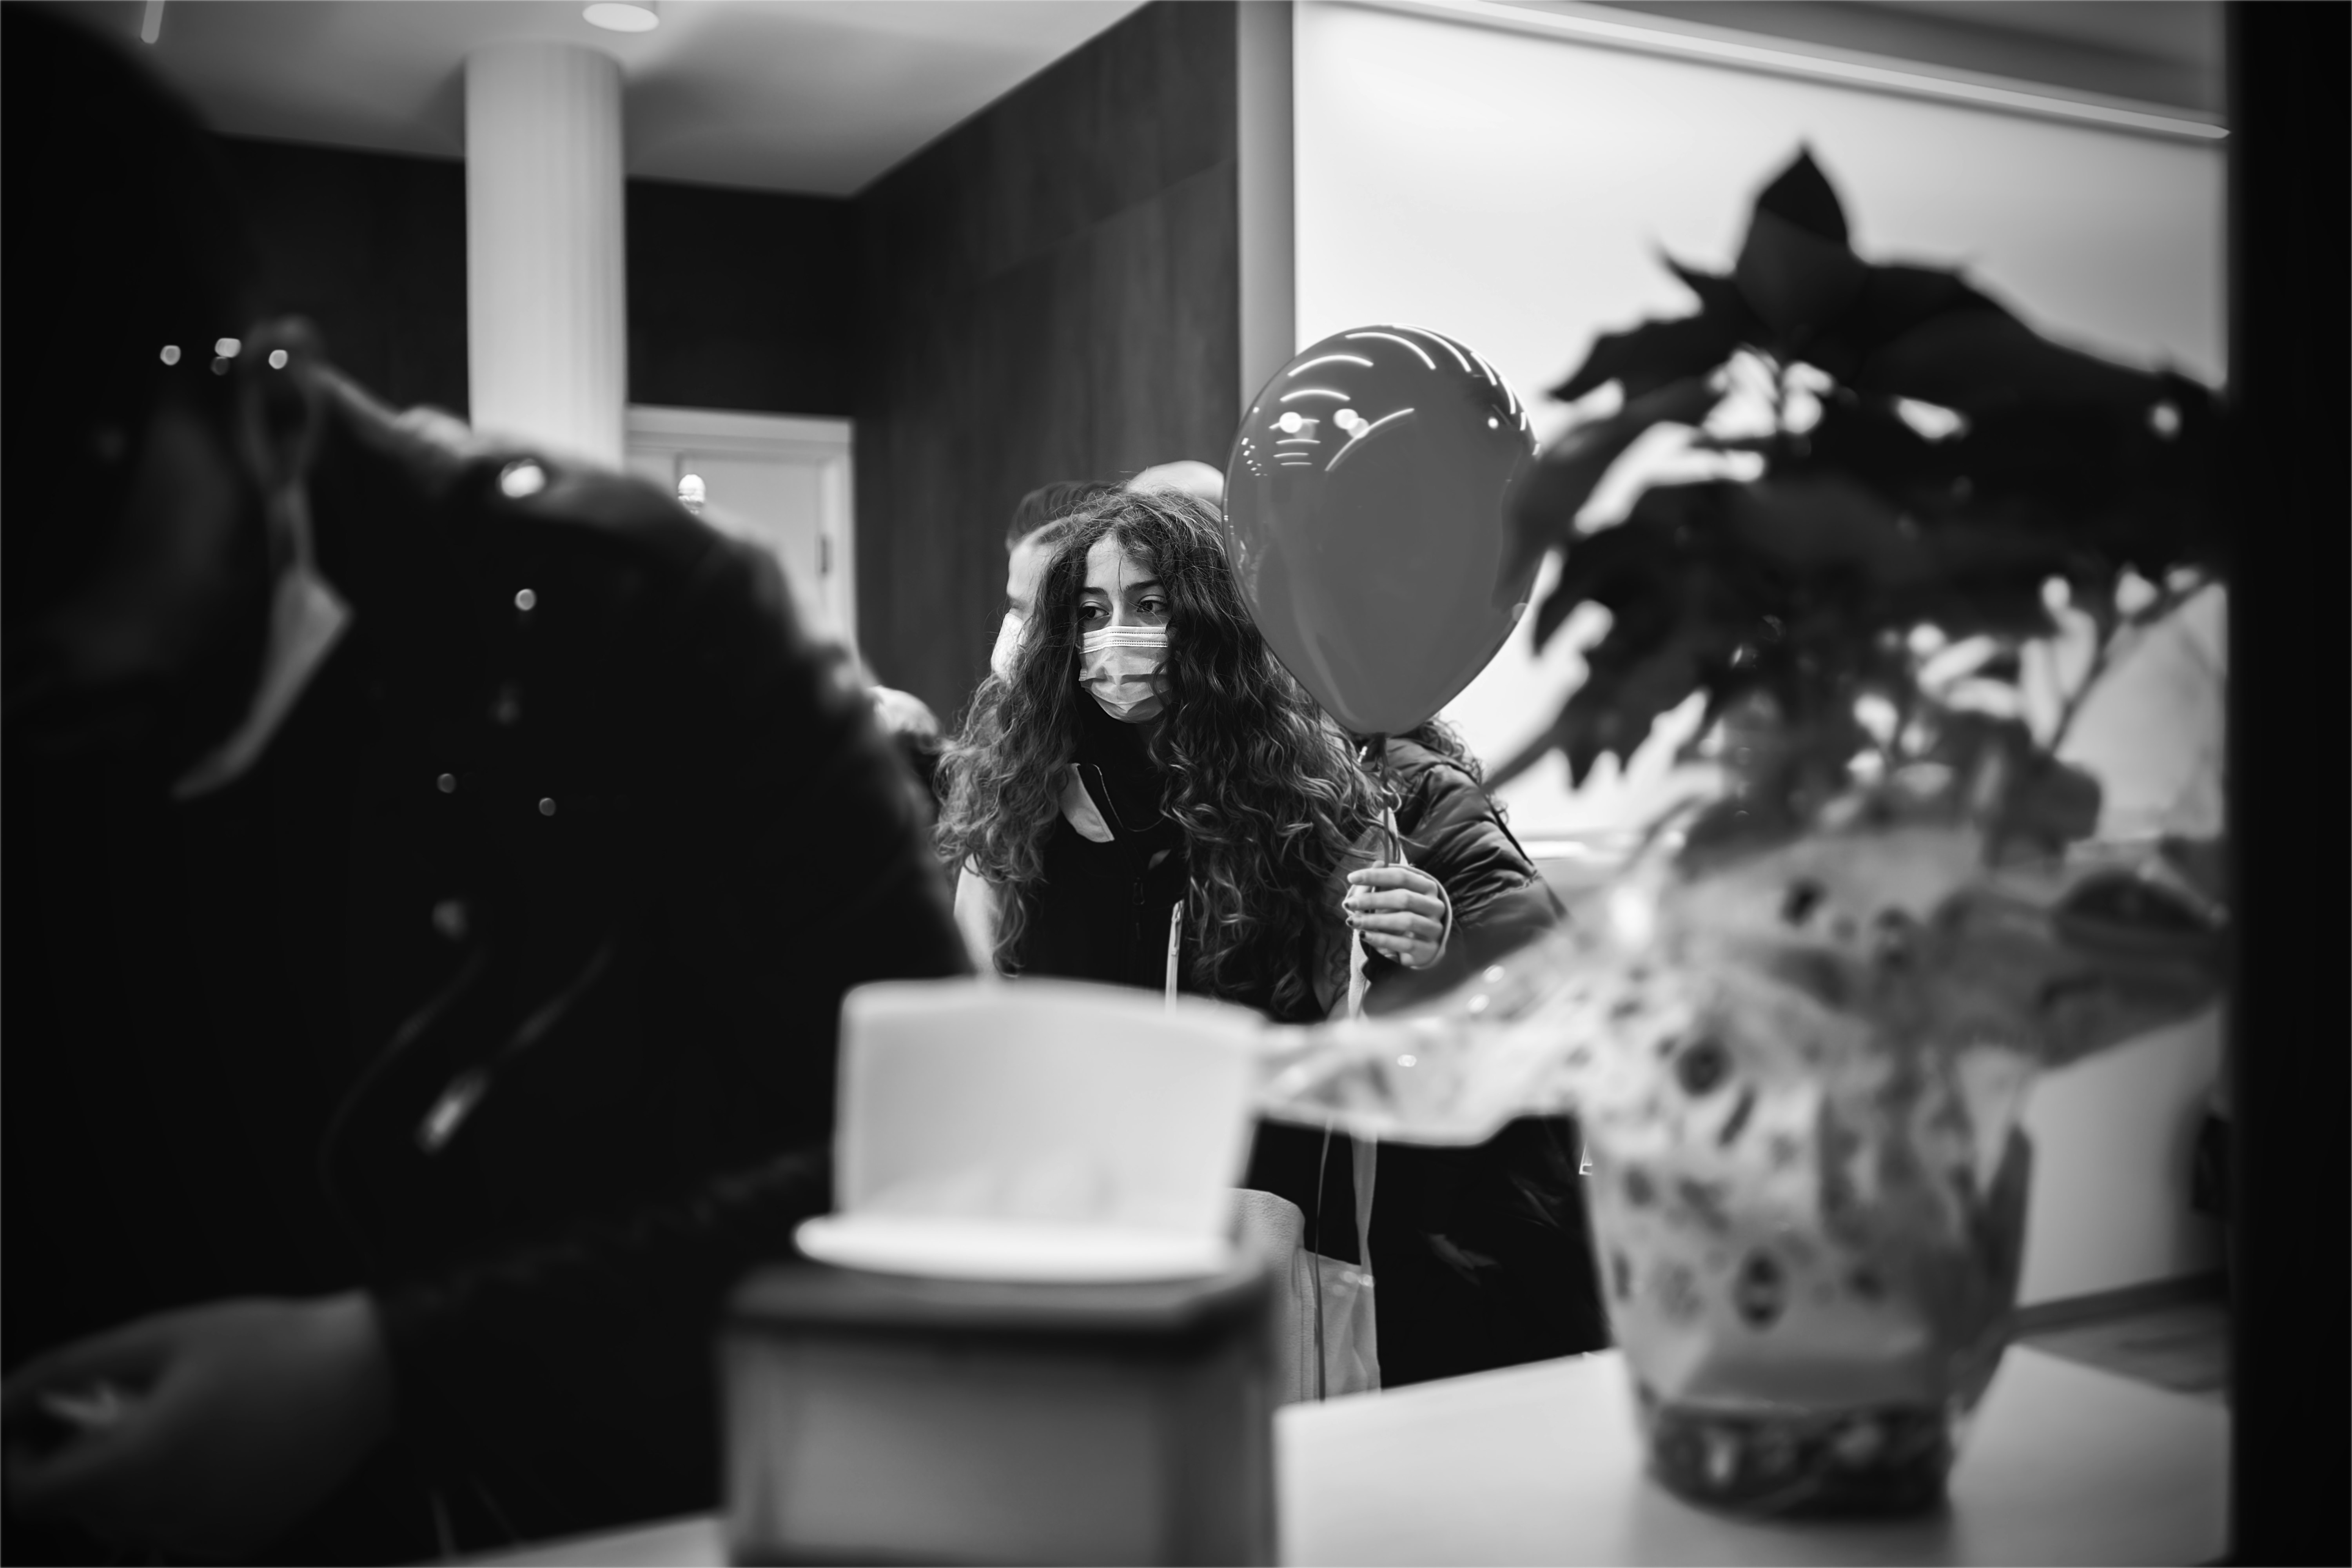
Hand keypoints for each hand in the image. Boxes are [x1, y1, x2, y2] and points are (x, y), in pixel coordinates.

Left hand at [2, 1293, 392, 1559]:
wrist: (366, 1373)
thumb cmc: (268, 1346)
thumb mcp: (162, 1336)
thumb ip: (69, 1368)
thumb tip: (2, 1399)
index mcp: (137, 1463)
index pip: (33, 1495)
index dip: (22, 1458)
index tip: (43, 1425)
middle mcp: (165, 1512)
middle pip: (80, 1507)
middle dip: (86, 1457)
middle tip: (131, 1403)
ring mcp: (205, 1534)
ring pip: (127, 1520)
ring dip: (130, 1479)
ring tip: (182, 1423)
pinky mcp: (241, 1540)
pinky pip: (178, 1528)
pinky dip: (178, 1496)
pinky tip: (220, 1449)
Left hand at [1344, 865, 1449, 969]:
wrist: (1424, 945)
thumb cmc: (1405, 915)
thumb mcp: (1393, 897)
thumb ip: (1382, 883)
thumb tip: (1376, 863)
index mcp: (1427, 887)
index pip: (1402, 876)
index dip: (1376, 875)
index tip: (1352, 877)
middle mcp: (1434, 905)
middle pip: (1404, 898)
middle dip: (1373, 900)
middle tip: (1349, 904)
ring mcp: (1434, 927)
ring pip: (1406, 921)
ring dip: (1375, 921)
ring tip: (1353, 921)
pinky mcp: (1429, 948)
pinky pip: (1405, 943)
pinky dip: (1382, 939)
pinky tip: (1364, 936)